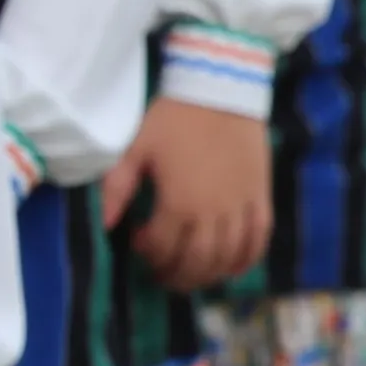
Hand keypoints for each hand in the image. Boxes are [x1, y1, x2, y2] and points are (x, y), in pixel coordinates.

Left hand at [101, 95, 271, 287]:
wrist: (221, 89)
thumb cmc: (174, 119)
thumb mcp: (137, 148)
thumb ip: (117, 188)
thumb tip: (103, 224)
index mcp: (179, 203)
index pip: (163, 249)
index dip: (148, 254)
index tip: (138, 241)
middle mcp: (213, 214)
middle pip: (196, 264)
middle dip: (175, 276)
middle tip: (161, 272)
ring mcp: (241, 209)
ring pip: (228, 260)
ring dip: (207, 276)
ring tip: (191, 273)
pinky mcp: (262, 199)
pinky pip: (259, 242)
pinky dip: (245, 262)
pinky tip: (230, 266)